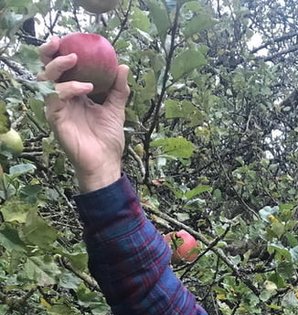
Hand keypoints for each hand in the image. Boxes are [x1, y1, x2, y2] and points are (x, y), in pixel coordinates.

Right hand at [38, 38, 129, 191]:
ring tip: (75, 60)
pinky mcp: (56, 119)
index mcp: (74, 94)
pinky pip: (55, 97)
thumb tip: (123, 66)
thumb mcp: (116, 109)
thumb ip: (119, 89)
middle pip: (47, 70)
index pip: (62, 69)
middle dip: (50, 54)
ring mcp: (58, 108)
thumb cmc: (108, 139)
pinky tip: (85, 88)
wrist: (106, 163)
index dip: (61, 53)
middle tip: (60, 43)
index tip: (71, 40)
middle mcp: (63, 99)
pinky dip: (68, 89)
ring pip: (46, 80)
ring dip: (58, 67)